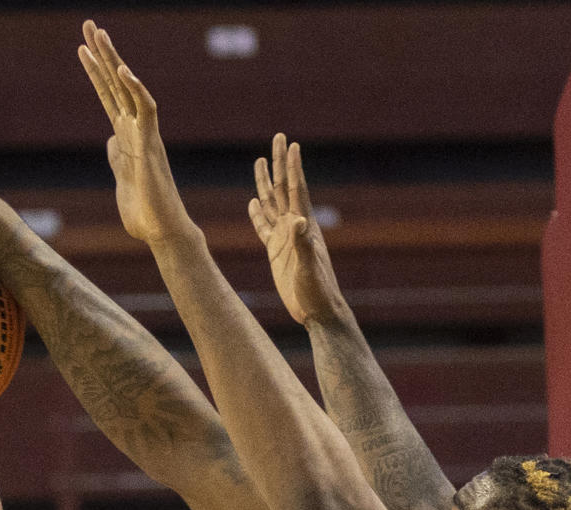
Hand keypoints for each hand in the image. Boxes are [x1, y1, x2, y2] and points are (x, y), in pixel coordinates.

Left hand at [77, 21, 193, 244]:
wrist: (161, 232)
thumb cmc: (144, 214)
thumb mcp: (122, 181)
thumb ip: (117, 159)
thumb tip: (111, 141)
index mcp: (126, 138)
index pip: (108, 98)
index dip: (95, 73)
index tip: (82, 49)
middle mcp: (136, 131)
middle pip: (116, 85)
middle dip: (102, 55)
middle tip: (88, 25)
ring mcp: (144, 136)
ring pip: (129, 90)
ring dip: (113, 61)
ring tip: (98, 34)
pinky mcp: (151, 146)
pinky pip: (147, 110)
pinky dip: (136, 89)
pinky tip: (122, 70)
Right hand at [248, 134, 344, 326]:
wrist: (316, 310)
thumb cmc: (317, 291)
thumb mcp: (309, 267)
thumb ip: (303, 244)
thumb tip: (298, 221)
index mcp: (304, 227)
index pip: (297, 190)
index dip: (294, 167)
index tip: (291, 144)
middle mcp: (294, 227)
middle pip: (284, 188)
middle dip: (280, 163)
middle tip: (278, 137)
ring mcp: (284, 238)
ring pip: (272, 203)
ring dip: (266, 182)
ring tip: (260, 161)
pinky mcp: (276, 252)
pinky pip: (264, 228)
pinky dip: (257, 214)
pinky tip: (253, 202)